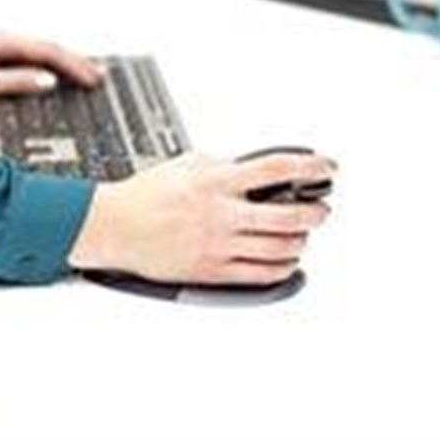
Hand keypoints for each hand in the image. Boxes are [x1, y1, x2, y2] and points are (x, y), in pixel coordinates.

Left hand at [0, 31, 103, 109]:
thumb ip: (18, 82)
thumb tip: (49, 81)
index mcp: (4, 42)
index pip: (49, 52)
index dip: (74, 66)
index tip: (93, 79)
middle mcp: (5, 42)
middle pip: (50, 51)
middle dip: (77, 63)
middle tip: (100, 76)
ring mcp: (1, 50)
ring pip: (42, 56)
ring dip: (65, 66)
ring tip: (87, 77)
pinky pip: (30, 63)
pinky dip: (49, 71)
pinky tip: (57, 80)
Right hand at [66, 151, 336, 284]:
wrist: (113, 226)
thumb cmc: (145, 196)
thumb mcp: (187, 164)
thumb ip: (224, 165)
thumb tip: (256, 170)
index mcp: (216, 181)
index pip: (277, 168)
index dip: (310, 167)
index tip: (326, 168)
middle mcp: (221, 214)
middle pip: (288, 215)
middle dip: (314, 212)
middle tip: (321, 210)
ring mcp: (218, 245)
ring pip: (280, 248)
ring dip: (300, 241)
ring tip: (302, 235)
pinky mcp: (211, 271)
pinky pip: (261, 275)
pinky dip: (283, 268)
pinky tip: (286, 261)